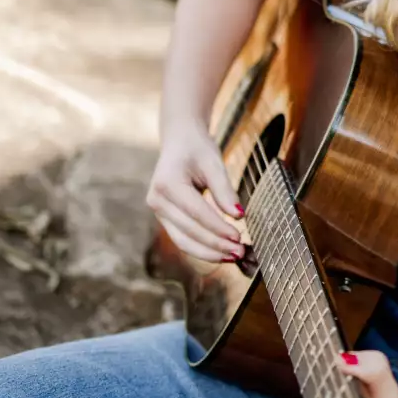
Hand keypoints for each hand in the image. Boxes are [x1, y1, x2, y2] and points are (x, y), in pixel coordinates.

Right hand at [146, 119, 244, 263]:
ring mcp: (158, 211)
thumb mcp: (213, 163)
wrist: (179, 141)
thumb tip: (238, 216)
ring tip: (233, 256)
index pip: (196, 212)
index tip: (239, 236)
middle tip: (240, 252)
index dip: (218, 227)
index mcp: (167, 183)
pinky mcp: (164, 218)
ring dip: (209, 253)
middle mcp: (157, 200)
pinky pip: (183, 239)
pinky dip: (202, 248)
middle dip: (216, 244)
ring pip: (183, 241)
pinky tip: (222, 253)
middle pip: (189, 231)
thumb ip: (225, 190)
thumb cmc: (197, 149)